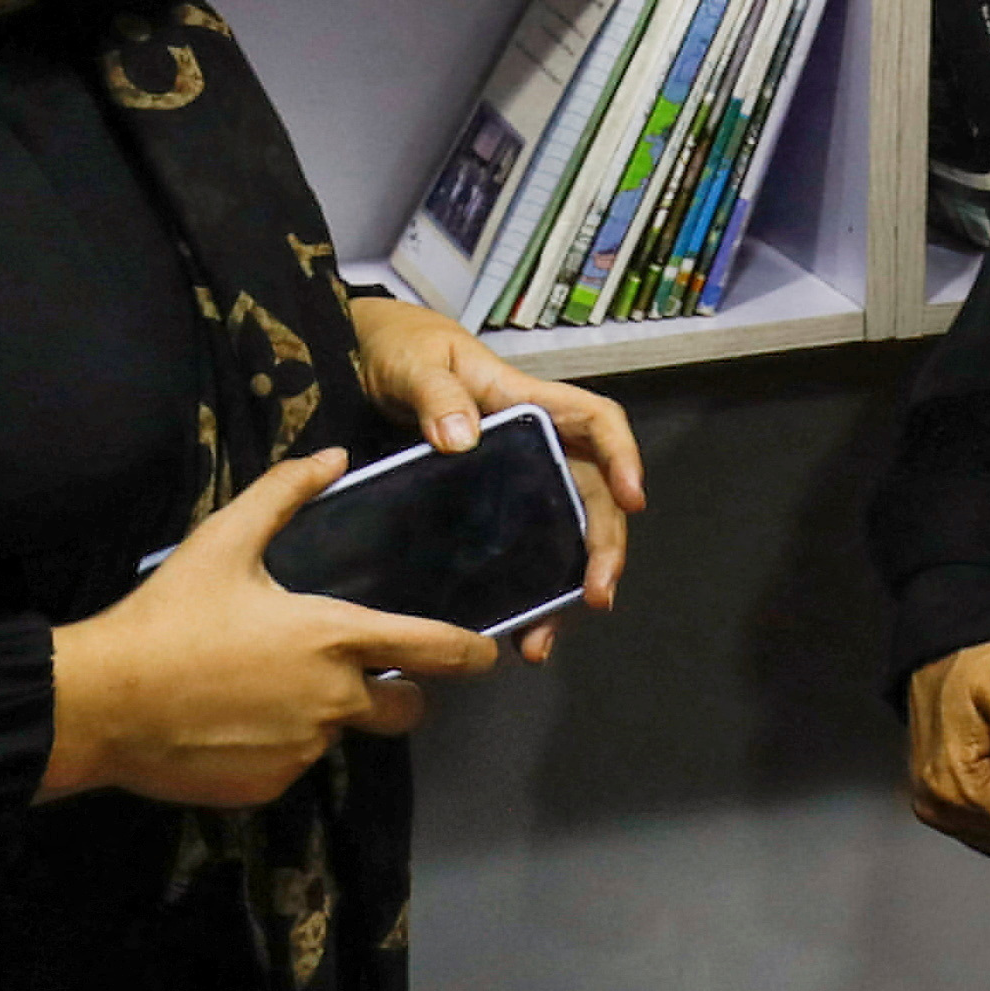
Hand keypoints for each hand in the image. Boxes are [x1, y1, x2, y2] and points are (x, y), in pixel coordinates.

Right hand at [43, 450, 505, 807]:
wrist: (101, 703)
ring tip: (266, 689)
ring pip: (341, 735)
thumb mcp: (224, 541)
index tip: (485, 655)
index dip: (469, 654)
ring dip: (324, 716)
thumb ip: (284, 494)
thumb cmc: (169, 616)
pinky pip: (293, 764)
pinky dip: (278, 745)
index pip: (434, 651)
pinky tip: (234, 721)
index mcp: (336, 638)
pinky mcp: (269, 786)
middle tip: (365, 675)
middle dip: (400, 694)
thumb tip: (334, 458)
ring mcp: (303, 750)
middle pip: (404, 709)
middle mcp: (334, 701)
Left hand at [347, 292, 644, 659]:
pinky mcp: (480, 509)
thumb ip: (435, 395)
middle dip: (603, 547)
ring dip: (563, 588)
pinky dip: (522, 594)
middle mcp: (530, 447)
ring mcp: (509, 481)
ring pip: (559, 534)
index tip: (633, 499)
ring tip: (542, 641)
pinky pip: (517, 552)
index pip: (596, 422)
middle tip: (598, 596)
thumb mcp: (412, 363)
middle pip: (590, 496)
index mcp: (523, 403)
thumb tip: (463, 437)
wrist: (356, 359)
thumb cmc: (397, 348)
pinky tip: (514, 631)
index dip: (622, 458)